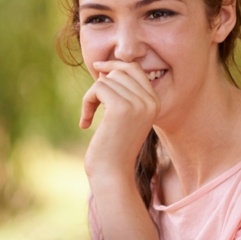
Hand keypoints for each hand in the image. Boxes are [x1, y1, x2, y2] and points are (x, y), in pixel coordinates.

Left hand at [80, 61, 159, 178]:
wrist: (112, 173)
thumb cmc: (114, 148)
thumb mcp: (124, 117)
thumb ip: (122, 93)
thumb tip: (105, 69)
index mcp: (155, 102)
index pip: (135, 69)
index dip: (115, 65)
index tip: (98, 68)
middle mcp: (150, 101)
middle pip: (120, 71)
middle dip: (101, 84)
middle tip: (91, 106)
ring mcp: (137, 104)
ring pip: (106, 80)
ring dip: (91, 97)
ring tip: (88, 117)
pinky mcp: (121, 107)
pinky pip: (98, 88)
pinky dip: (87, 102)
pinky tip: (85, 122)